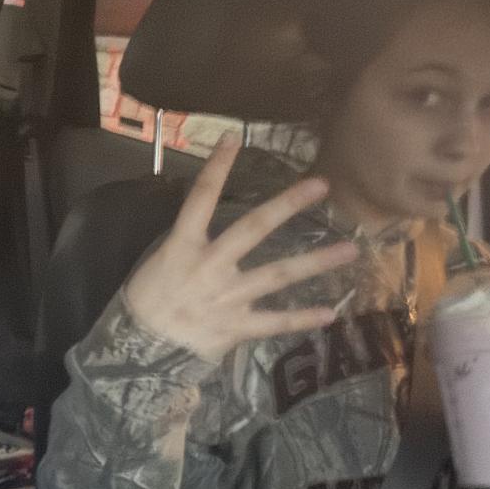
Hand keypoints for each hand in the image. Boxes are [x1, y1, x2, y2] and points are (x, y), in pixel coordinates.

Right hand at [122, 138, 358, 363]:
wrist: (139, 350)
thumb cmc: (148, 299)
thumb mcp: (159, 260)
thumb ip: (191, 242)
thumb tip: (216, 225)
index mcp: (183, 245)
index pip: (200, 198)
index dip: (216, 167)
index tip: (233, 138)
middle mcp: (209, 266)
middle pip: (252, 229)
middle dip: (287, 206)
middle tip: (320, 185)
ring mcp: (226, 297)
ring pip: (276, 276)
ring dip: (315, 262)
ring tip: (350, 250)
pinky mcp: (236, 327)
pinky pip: (274, 322)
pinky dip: (302, 319)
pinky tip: (331, 313)